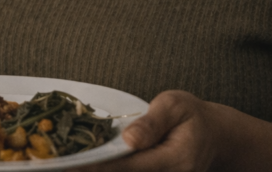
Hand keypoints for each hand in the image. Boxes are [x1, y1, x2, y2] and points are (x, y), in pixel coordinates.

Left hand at [73, 90, 271, 171]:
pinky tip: (85, 165)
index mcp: (173, 159)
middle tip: (54, 167)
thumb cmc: (193, 115)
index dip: (96, 166)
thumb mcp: (176, 105)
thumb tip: (128, 138)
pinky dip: (106, 170)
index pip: (127, 166)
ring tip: (64, 166)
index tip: (69, 164)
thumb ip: (152, 122)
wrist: (217, 137)